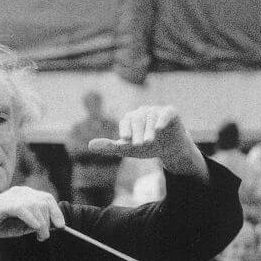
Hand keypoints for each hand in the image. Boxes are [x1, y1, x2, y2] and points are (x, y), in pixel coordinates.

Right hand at [0, 186, 64, 247]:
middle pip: (43, 202)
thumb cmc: (0, 225)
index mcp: (26, 195)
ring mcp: (12, 196)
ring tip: (39, 236)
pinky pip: (23, 209)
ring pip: (36, 206)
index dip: (56, 211)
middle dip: (48, 221)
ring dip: (41, 224)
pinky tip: (34, 229)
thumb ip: (37, 223)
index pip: (46, 198)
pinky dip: (32, 220)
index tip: (61, 225)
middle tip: (43, 236)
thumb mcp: (23, 226)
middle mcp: (20, 192)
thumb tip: (53, 226)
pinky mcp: (4, 204)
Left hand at [88, 106, 206, 177]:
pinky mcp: (171, 112)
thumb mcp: (128, 149)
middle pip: (138, 119)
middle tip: (138, 145)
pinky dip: (162, 119)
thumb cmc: (147, 147)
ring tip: (149, 141)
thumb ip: (110, 147)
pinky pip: (166, 113)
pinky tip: (159, 128)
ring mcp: (157, 111)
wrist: (170, 150)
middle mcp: (143, 111)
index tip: (125, 139)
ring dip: (149, 130)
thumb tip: (90, 145)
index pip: (126, 121)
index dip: (125, 129)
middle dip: (137, 133)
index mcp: (132, 118)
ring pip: (151, 117)